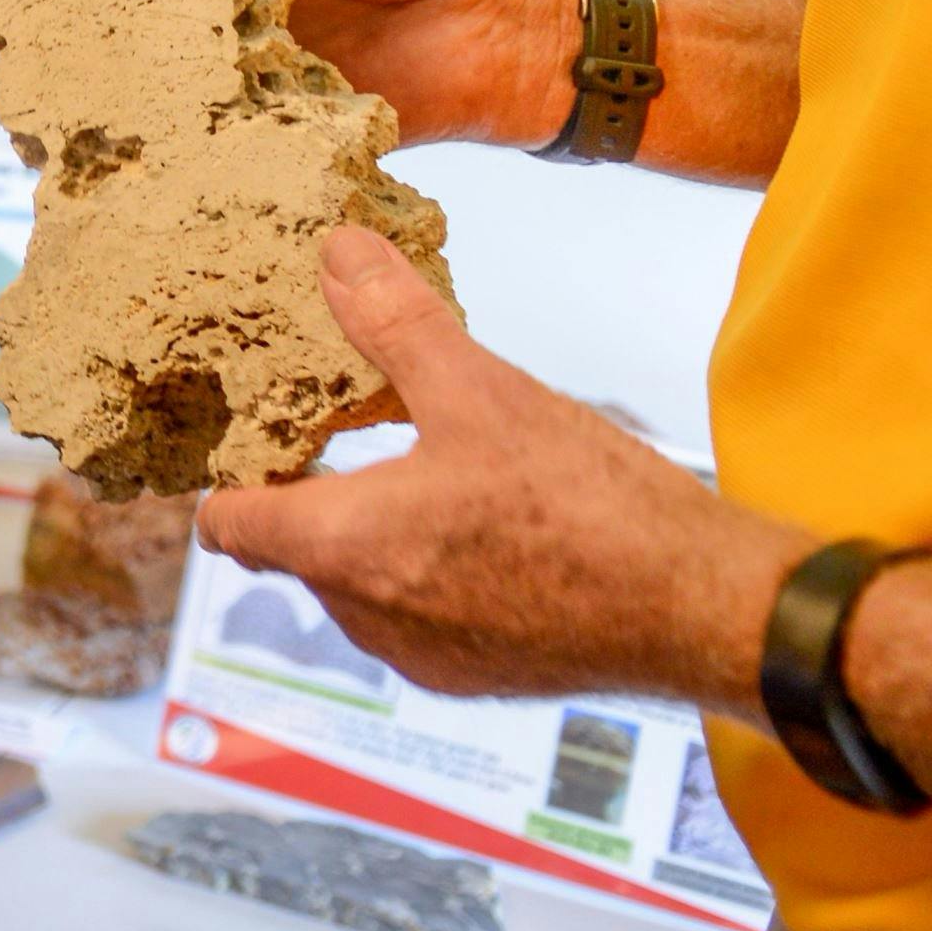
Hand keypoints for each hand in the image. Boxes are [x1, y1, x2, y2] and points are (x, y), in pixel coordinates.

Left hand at [194, 228, 797, 708]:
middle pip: (294, 549)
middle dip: (311, 489)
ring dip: (375, 530)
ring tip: (428, 468)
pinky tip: (486, 524)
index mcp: (344, 549)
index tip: (253, 429)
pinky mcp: (476, 677)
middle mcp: (365, 618)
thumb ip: (396, 324)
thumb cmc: (590, 507)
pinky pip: (417, 617)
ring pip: (357, 583)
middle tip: (344, 424)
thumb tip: (339, 253)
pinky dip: (429, 570)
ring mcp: (420, 657)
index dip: (231, 474)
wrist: (702, 610)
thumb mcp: (483, 391)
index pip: (229, 525)